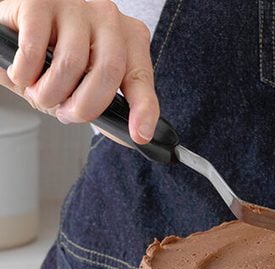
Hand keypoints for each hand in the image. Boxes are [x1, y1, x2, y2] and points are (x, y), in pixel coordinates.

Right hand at [0, 0, 158, 144]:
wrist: (18, 27)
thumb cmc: (58, 57)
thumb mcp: (88, 83)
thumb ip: (109, 106)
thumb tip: (133, 137)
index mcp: (129, 39)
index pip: (141, 78)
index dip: (143, 110)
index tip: (139, 135)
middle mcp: (108, 19)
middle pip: (108, 72)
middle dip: (85, 106)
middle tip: (67, 114)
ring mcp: (75, 5)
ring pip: (71, 63)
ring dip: (50, 92)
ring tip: (39, 94)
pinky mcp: (40, 1)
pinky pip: (35, 49)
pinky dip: (25, 73)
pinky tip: (22, 75)